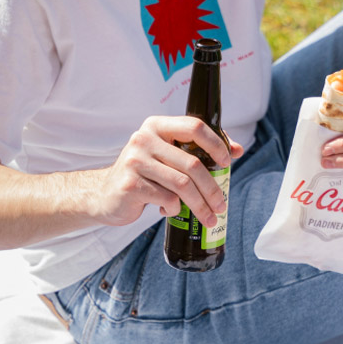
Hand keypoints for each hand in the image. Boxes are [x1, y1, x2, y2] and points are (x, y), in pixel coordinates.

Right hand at [91, 116, 242, 229]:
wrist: (105, 195)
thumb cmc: (144, 175)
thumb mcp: (167, 156)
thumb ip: (197, 150)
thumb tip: (237, 150)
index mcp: (157, 126)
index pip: (194, 126)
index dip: (216, 144)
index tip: (227, 162)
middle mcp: (144, 139)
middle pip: (193, 163)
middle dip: (212, 189)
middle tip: (221, 205)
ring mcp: (135, 161)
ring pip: (183, 184)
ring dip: (200, 205)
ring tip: (209, 217)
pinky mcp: (130, 184)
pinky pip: (167, 199)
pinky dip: (175, 209)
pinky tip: (170, 211)